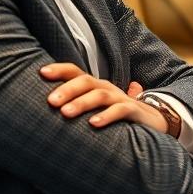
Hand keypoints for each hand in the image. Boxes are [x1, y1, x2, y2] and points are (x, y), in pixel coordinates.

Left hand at [40, 62, 168, 133]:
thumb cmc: (114, 117)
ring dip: (82, 103)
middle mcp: (106, 88)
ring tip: (65, 113)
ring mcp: (120, 99)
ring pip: (100, 95)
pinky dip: (107, 115)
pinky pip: (120, 111)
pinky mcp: (134, 111)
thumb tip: (40, 115)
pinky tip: (93, 124)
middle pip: (86, 82)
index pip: (76, 72)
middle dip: (68, 89)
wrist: (152, 122)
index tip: (41, 72)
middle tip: (51, 102)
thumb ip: (74, 107)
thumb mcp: (93, 109)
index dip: (60, 70)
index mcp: (94, 86)